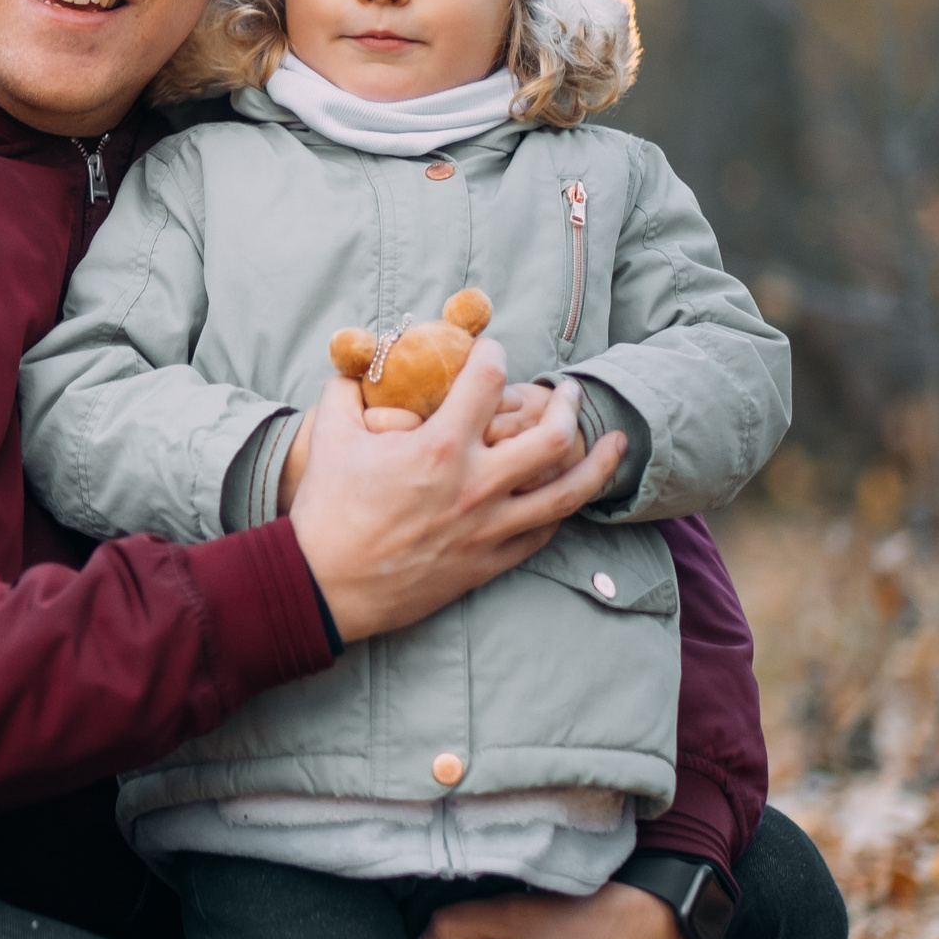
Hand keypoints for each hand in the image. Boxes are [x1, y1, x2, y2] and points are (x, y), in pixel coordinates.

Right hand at [287, 340, 626, 643]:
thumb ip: (347, 393)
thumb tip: (355, 367)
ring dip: (597, 461)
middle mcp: (476, 485)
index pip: (488, 380)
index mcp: (439, 447)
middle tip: (566, 392)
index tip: (492, 352)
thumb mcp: (331, 439)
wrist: (326, 586)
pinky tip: (569, 493)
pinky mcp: (489, 562)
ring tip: (613, 442)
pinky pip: (545, 531)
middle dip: (566, 404)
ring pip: (568, 490)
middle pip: (551, 434)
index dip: (494, 354)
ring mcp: (489, 527)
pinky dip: (563, 508)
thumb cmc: (325, 512)